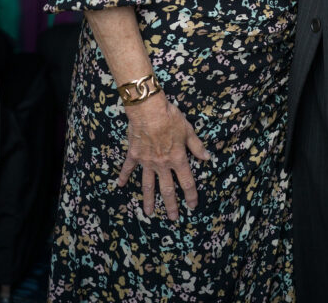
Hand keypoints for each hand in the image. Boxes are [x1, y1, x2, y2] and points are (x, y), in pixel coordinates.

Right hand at [118, 95, 210, 219]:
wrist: (148, 110)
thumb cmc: (170, 118)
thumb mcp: (188, 130)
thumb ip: (197, 146)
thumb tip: (207, 158)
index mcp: (177, 159)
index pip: (187, 181)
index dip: (191, 195)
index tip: (192, 206)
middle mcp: (162, 164)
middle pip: (167, 189)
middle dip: (171, 205)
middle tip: (172, 218)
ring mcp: (147, 161)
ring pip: (148, 185)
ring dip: (149, 200)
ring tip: (149, 213)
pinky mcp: (134, 155)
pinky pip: (128, 168)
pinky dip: (124, 176)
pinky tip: (120, 185)